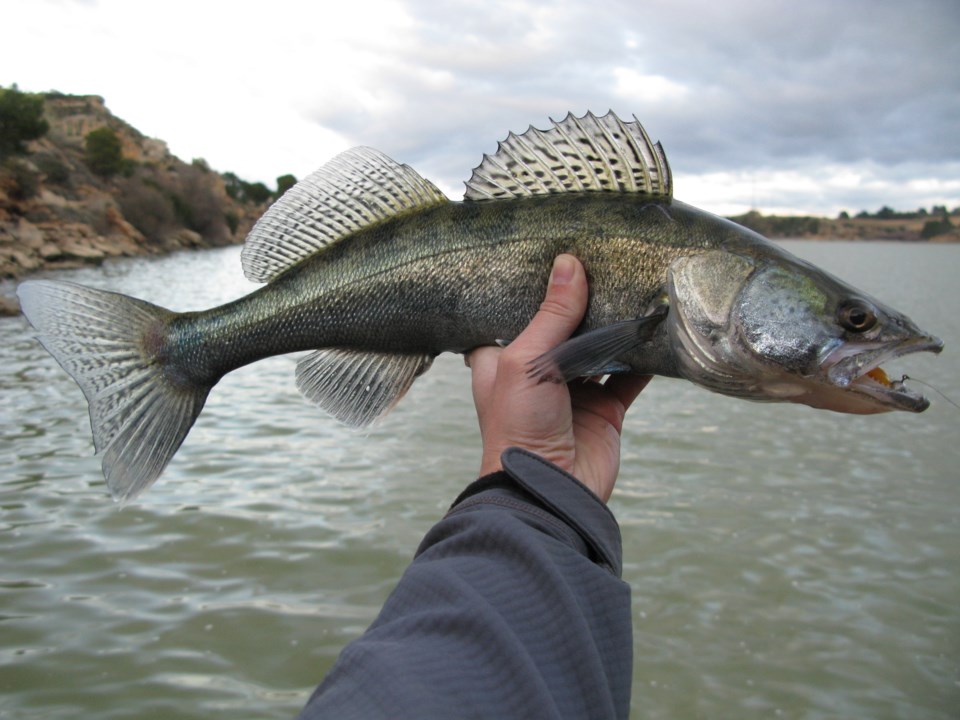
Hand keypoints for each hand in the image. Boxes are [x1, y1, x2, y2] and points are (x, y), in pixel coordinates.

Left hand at [467, 254, 650, 501]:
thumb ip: (551, 316)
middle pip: (564, 327)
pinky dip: (644, 357)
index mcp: (503, 360)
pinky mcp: (605, 410)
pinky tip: (657, 330)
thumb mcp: (526, 362)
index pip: (516, 314)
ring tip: (634, 286)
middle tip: (604, 260)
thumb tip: (569, 265)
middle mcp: (538, 372)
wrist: (548, 491)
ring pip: (599, 348)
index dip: (533, 289)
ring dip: (616, 325)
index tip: (554, 253)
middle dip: (582, 301)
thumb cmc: (517, 428)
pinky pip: (630, 376)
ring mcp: (574, 391)